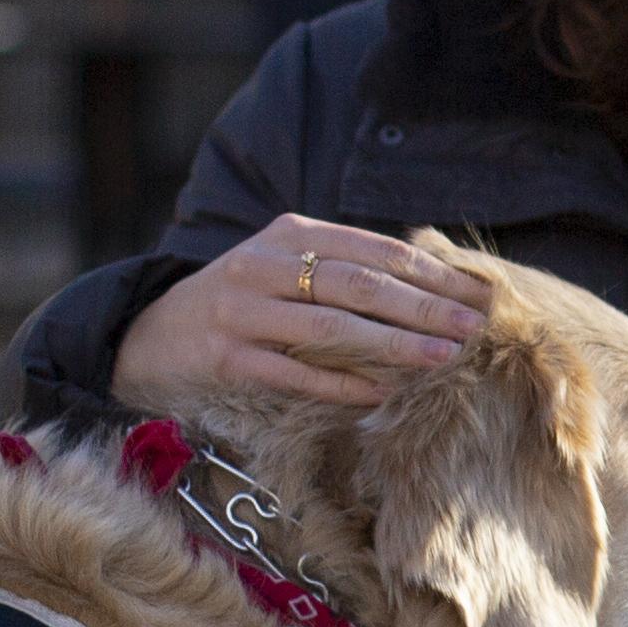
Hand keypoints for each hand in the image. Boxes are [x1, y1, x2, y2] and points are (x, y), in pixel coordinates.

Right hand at [111, 216, 488, 411]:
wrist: (150, 333)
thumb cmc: (241, 300)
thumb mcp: (285, 265)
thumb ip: (343, 267)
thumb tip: (435, 284)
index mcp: (288, 232)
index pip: (374, 249)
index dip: (430, 272)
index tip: (477, 293)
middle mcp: (264, 265)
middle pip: (359, 284)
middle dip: (423, 306)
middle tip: (472, 327)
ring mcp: (241, 312)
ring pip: (331, 328)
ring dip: (393, 344)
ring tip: (442, 358)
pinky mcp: (225, 358)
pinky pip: (295, 374)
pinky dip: (343, 384)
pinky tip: (382, 393)